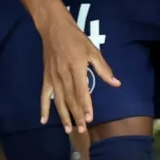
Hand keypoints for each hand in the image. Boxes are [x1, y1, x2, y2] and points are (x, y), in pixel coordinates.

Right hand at [39, 18, 118, 133]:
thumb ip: (104, 69)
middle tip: (82, 130)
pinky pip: (44, 96)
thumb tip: (116, 83)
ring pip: (58, 101)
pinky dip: (43, 108)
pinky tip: (44, 120)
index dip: (85, 106)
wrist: (54, 30)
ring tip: (68, 130)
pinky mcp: (46, 78)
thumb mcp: (93, 51)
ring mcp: (53, 78)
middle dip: (76, 116)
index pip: (81, 92)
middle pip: (70, 100)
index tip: (90, 118)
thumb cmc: (77, 40)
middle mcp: (63, 76)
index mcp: (76, 69)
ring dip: (63, 116)